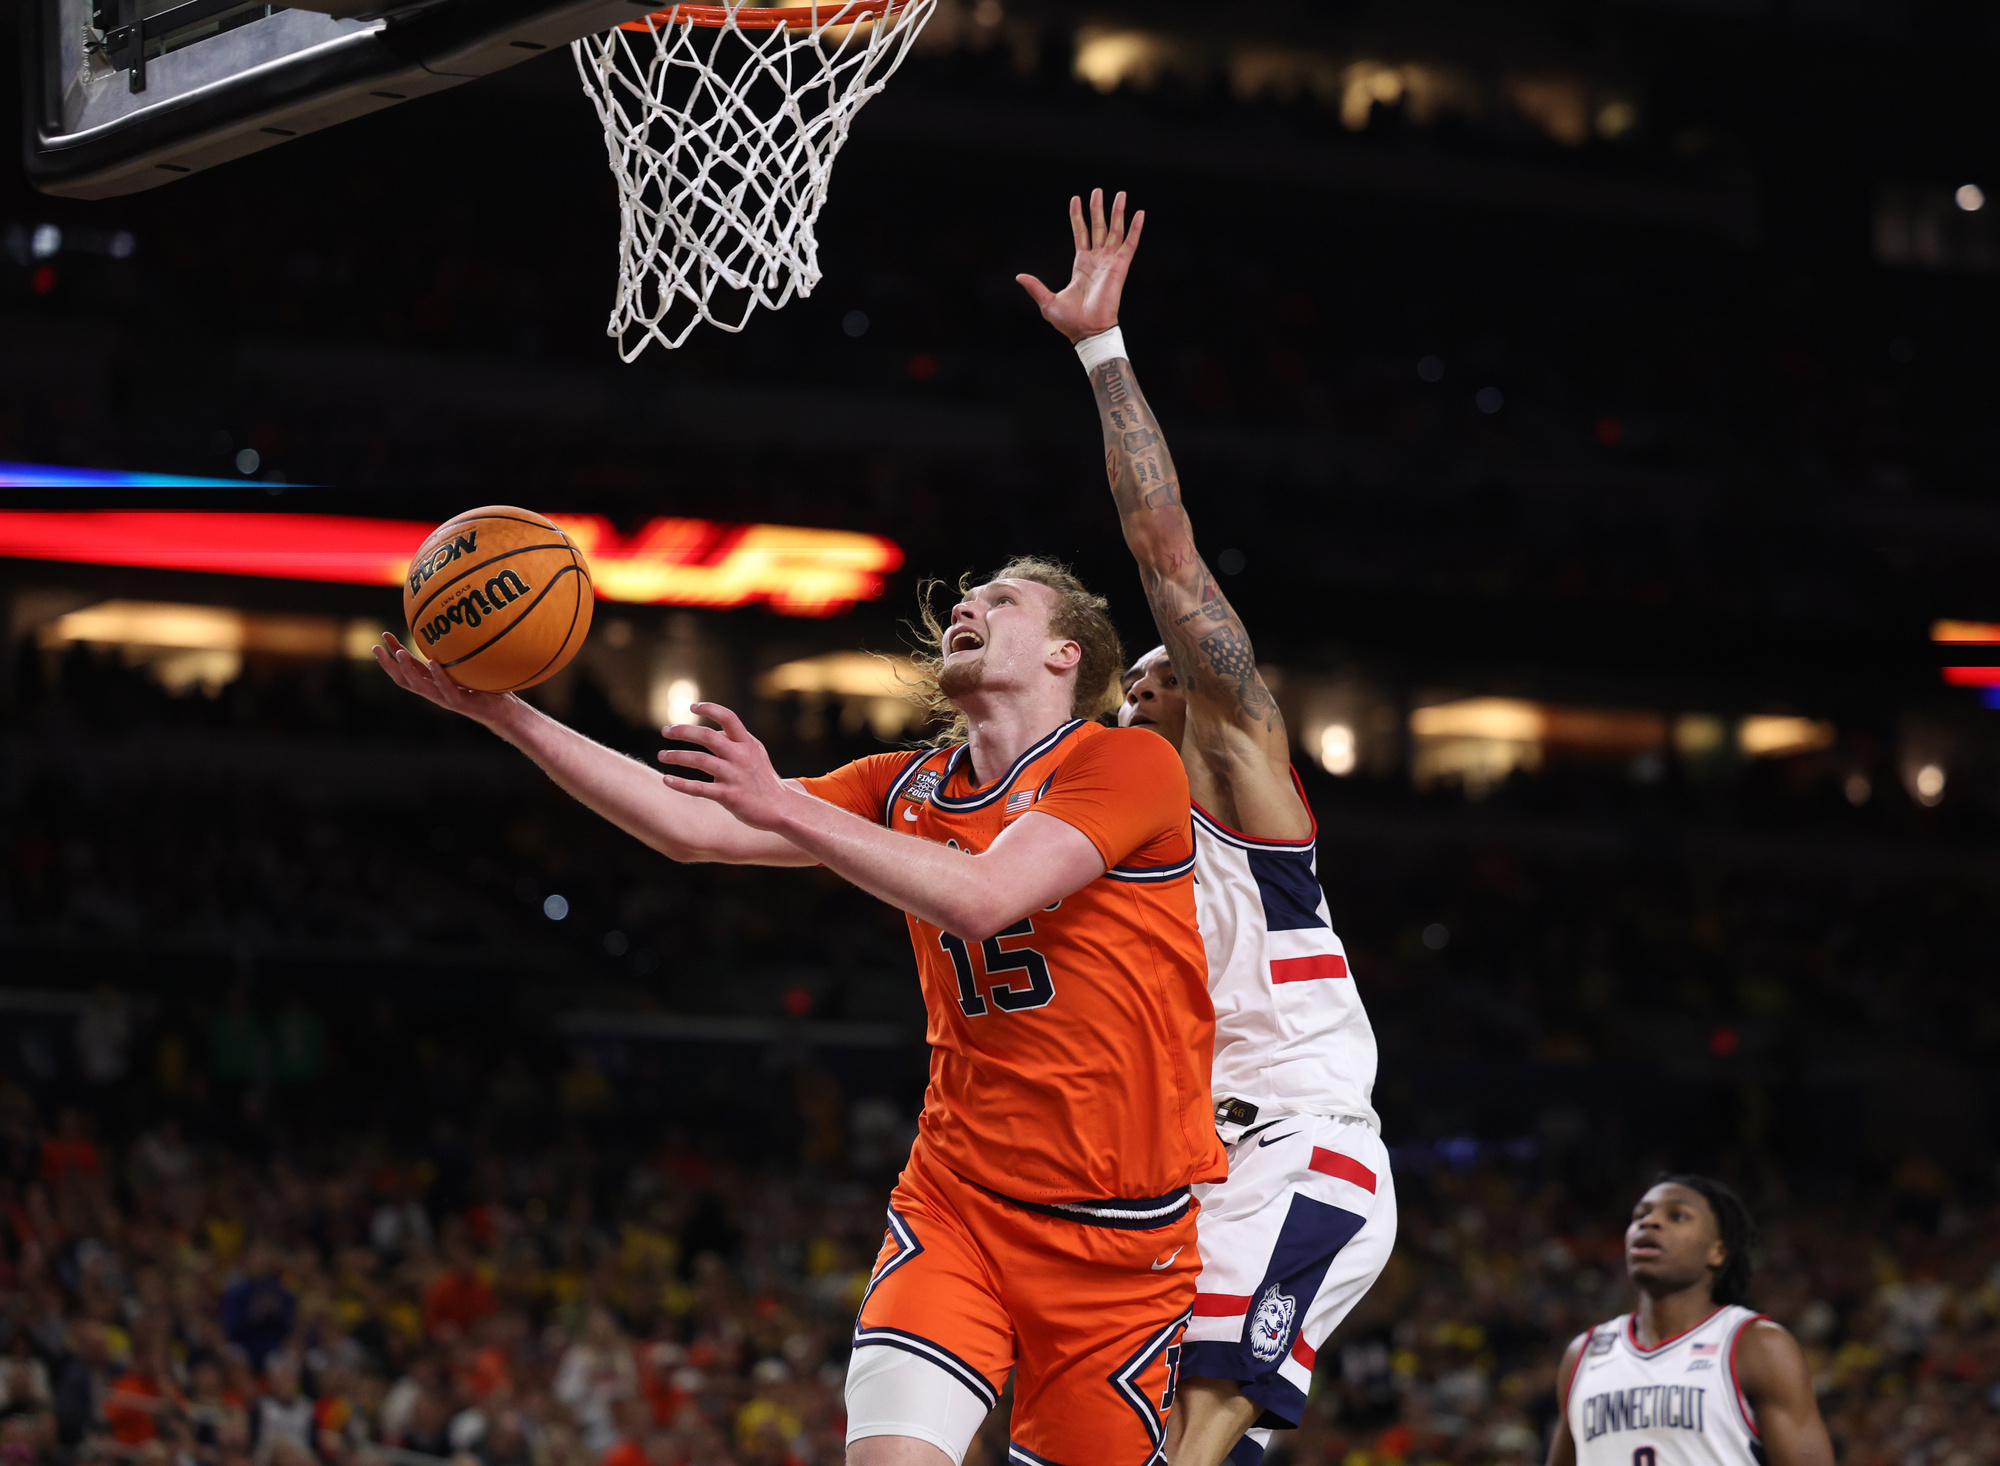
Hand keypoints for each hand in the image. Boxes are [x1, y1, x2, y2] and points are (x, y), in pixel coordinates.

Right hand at [372, 633, 517, 727]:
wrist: (503, 712)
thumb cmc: (485, 688)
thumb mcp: (465, 669)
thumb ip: (454, 657)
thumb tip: (450, 631)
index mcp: (433, 683)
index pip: (407, 668)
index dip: (393, 654)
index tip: (382, 636)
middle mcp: (435, 692)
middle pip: (403, 679)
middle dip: (387, 664)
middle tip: (375, 647)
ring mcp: (445, 699)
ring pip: (419, 686)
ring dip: (407, 670)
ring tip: (398, 653)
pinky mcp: (459, 703)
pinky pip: (446, 688)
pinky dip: (438, 675)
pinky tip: (432, 662)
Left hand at [658, 703, 794, 831]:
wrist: (781, 808)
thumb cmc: (764, 779)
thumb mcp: (756, 753)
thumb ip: (736, 741)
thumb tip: (711, 731)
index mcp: (747, 743)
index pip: (728, 717)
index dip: (709, 708)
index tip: (691, 706)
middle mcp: (741, 756)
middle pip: (707, 736)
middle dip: (683, 731)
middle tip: (665, 731)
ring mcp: (735, 776)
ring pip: (700, 760)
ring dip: (677, 756)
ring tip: (662, 756)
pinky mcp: (729, 796)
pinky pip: (700, 788)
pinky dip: (681, 784)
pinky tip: (667, 780)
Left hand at [1016, 187, 1144, 343]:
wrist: (1087, 331)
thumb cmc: (1070, 321)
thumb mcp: (1047, 301)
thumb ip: (1035, 287)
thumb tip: (1019, 277)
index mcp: (1081, 265)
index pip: (1081, 233)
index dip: (1078, 216)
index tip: (1076, 198)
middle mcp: (1097, 260)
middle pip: (1099, 227)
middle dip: (1098, 208)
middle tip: (1098, 190)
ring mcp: (1109, 262)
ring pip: (1115, 231)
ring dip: (1118, 212)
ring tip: (1121, 194)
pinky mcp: (1120, 267)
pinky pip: (1130, 244)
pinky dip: (1135, 229)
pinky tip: (1140, 213)